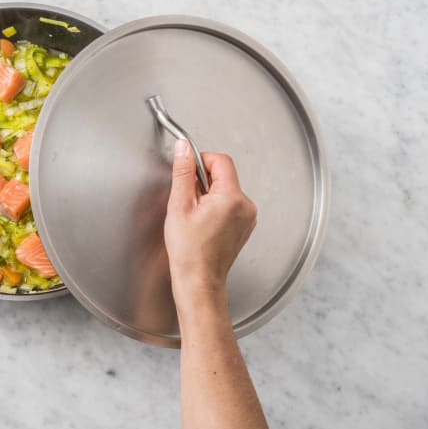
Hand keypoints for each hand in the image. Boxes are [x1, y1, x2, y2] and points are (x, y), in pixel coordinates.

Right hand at [164, 140, 256, 309]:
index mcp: (232, 198)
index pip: (220, 160)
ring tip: (194, 217)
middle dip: (203, 182)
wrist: (199, 280)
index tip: (187, 171)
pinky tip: (203, 224)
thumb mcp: (179, 205)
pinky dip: (215, 207)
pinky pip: (230, 205)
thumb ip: (183, 172)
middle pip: (224, 175)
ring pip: (226, 190)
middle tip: (187, 202)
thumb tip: (183, 148)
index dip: (201, 161)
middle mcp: (246, 206)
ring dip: (208, 195)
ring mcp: (248, 217)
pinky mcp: (244, 226)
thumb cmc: (189, 250)